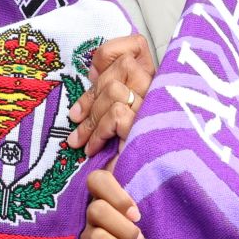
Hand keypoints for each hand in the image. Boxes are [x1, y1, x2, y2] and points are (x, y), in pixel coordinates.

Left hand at [65, 33, 154, 155]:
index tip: (92, 75)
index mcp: (156, 85)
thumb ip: (109, 93)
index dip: (109, 54)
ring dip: (91, 117)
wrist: (145, 193)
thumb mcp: (116, 119)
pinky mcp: (150, 128)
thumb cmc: (131, 159)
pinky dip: (99, 132)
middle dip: (91, 95)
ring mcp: (158, 110)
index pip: (136, 45)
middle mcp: (161, 93)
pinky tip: (96, 149)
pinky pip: (116, 114)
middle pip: (121, 66)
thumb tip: (92, 71)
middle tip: (77, 122)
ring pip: (114, 89)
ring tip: (83, 141)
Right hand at [78, 169, 144, 238]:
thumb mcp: (150, 194)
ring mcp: (84, 235)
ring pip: (96, 238)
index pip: (98, 180)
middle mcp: (91, 211)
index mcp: (107, 193)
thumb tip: (148, 134)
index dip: (117, 196)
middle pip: (97, 211)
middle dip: (123, 229)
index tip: (138, 213)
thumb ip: (149, 172)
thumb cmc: (149, 222)